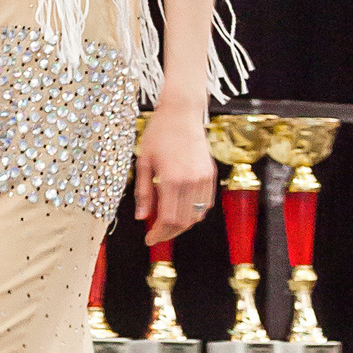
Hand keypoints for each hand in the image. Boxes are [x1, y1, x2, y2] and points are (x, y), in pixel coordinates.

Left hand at [134, 101, 214, 246]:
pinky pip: (206, 204)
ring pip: (196, 216)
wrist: (182, 113)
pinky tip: (181, 210)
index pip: (168, 220)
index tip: (149, 240)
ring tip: (167, 223)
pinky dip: (194, 213)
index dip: (158, 234)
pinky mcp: (211, 174)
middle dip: (169, 233)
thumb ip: (143, 192)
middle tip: (156, 235)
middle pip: (183, 222)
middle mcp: (191, 182)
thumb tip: (141, 217)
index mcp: (171, 180)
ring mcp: (204, 179)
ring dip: (182, 225)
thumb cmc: (159, 133)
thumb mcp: (144, 162)